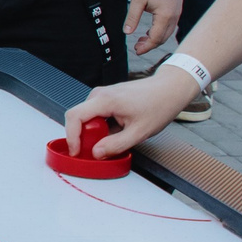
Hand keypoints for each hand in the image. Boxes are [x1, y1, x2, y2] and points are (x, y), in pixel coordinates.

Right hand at [63, 67, 197, 159]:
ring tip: (116, 137)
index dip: (71, 137)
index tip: (76, 151)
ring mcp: (102, 94)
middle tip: (100, 149)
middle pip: (78, 118)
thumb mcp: (139, 132)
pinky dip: (101, 126)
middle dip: (84, 136)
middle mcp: (99, 94)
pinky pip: (95, 114)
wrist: (169, 89)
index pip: (74, 117)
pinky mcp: (106, 97)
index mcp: (105, 100)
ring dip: (94, 132)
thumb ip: (116, 145)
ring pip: (87, 117)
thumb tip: (96, 153)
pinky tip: (118, 130)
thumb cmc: (158, 105)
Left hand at [124, 0, 184, 57]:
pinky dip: (159, 32)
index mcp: (165, 17)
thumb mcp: (138, 0)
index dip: (146, 47)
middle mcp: (173, 18)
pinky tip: (150, 31)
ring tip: (141, 40)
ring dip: (154, 39)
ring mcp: (177, 14)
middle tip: (137, 47)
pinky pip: (169, 27)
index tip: (137, 50)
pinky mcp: (176, 11)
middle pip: (163, 38)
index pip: (156, 38)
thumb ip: (132, 17)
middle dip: (150, 45)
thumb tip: (127, 32)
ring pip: (167, 34)